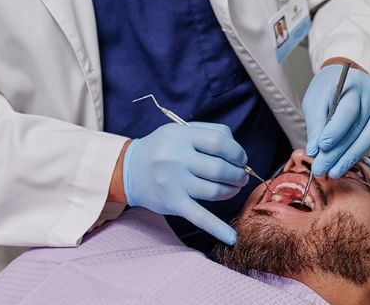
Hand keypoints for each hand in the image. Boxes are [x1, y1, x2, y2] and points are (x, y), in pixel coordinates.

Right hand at [122, 122, 248, 245]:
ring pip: (215, 190)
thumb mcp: (180, 131)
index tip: (240, 158)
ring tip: (234, 187)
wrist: (129, 169)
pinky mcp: (173, 203)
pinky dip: (217, 228)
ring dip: (231, 190)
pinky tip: (231, 237)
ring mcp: (174, 182)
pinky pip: (199, 217)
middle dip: (237, 173)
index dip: (236, 152)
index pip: (219, 141)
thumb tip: (238, 154)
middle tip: (240, 176)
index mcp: (181, 136)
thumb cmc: (162, 149)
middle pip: (220, 167)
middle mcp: (176, 158)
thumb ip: (209, 134)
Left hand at [303, 63, 369, 176]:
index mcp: (351, 84)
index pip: (347, 110)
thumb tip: (314, 151)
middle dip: (337, 153)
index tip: (320, 148)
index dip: (334, 131)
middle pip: (357, 128)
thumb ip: (316, 124)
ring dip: (352, 157)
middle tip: (321, 169)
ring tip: (334, 171)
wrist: (346, 77)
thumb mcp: (315, 100)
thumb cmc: (329, 90)